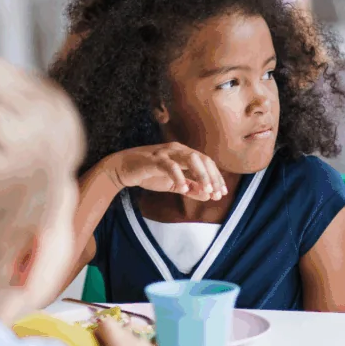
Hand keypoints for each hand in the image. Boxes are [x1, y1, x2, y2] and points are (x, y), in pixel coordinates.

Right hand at [106, 143, 226, 200]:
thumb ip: (189, 188)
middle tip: (217, 194)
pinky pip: (170, 166)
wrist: (122, 169)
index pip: (207, 162)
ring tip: (207, 191)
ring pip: (191, 159)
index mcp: (184, 153)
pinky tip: (183, 189)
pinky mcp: (154, 159)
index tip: (221, 193)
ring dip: (201, 175)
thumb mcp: (172, 184)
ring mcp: (166, 152)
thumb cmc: (148, 174)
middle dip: (212, 177)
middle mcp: (177, 149)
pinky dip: (179, 177)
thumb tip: (207, 196)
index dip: (216, 177)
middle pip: (203, 159)